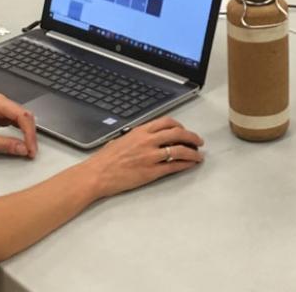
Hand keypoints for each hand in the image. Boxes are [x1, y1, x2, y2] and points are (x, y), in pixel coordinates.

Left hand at [0, 93, 37, 157]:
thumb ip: (4, 144)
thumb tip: (22, 149)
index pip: (22, 116)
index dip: (29, 134)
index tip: (30, 148)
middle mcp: (2, 101)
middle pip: (26, 116)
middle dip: (30, 134)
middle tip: (31, 151)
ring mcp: (3, 106)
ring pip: (24, 119)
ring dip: (28, 134)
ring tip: (28, 148)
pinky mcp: (2, 113)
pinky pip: (17, 121)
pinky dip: (22, 132)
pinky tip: (23, 141)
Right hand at [87, 116, 203, 197]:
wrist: (97, 174)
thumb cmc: (105, 159)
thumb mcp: (122, 139)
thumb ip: (137, 136)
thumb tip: (147, 137)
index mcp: (140, 131)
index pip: (167, 122)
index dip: (180, 125)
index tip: (184, 130)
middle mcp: (147, 141)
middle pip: (178, 134)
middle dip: (192, 137)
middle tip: (198, 141)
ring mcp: (150, 156)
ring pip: (179, 150)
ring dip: (193, 152)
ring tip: (198, 155)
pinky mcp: (151, 172)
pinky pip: (174, 166)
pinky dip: (185, 164)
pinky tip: (190, 164)